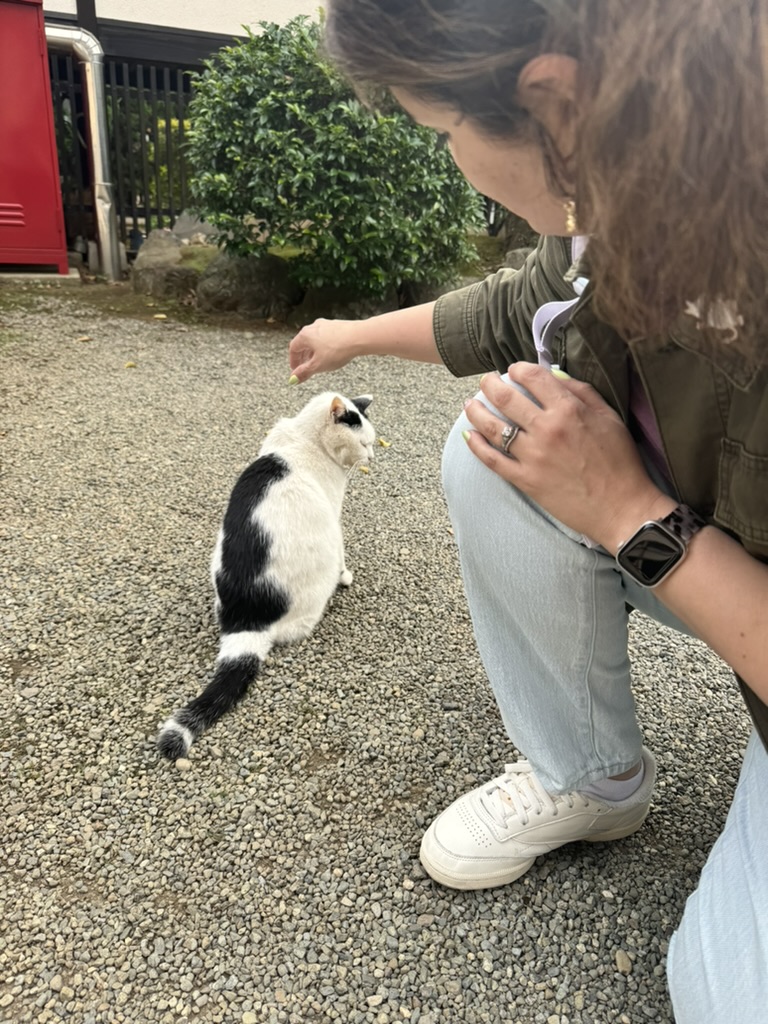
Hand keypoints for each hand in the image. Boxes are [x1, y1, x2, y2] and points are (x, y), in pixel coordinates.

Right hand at [288, 318, 360, 382]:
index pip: (293, 348)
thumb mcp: (318, 366)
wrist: (359, 337)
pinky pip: (326, 337)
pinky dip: (324, 346)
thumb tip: (294, 379)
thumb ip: (304, 372)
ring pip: (315, 340)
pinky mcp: (337, 325)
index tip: (295, 370)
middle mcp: (313, 327)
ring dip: (313, 351)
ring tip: (318, 362)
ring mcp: (326, 325)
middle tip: (305, 368)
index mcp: (305, 335)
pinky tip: (331, 354)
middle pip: (303, 343)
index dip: (293, 361)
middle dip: (303, 357)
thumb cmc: (338, 349)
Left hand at [463, 364, 675, 551]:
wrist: (621, 507)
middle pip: (506, 398)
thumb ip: (582, 392)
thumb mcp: (609, 418)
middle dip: (490, 384)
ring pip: (494, 427)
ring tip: (470, 404)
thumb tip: (554, 376)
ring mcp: (533, 456)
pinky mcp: (526, 480)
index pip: (534, 377)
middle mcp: (547, 429)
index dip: (518, 369)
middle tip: (485, 381)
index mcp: (569, 410)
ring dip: (476, 411)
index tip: (513, 370)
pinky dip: (477, 446)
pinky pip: (493, 460)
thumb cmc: (620, 461)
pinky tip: (469, 436)